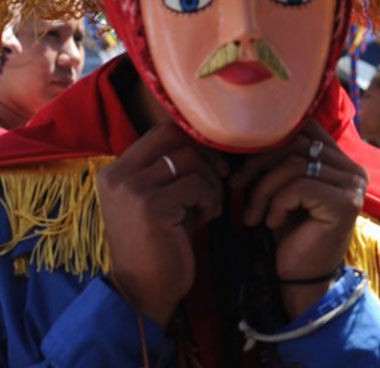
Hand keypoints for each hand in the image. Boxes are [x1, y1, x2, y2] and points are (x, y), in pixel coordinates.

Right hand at [97, 122, 226, 327]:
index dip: (193, 141)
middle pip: (174, 136)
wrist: (144, 290)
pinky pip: (197, 185)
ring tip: (210, 204)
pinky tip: (207, 218)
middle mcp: (118, 175)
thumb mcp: (160, 198)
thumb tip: (209, 139)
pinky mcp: (151, 206)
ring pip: (189, 159)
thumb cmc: (160, 242)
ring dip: (211, 181)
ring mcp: (132, 189)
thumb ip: (172, 169)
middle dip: (206, 153)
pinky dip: (211, 198)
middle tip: (220, 175)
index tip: (211, 161)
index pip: (161, 132)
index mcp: (116, 171)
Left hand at [230, 120, 366, 319]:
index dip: (270, 140)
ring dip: (263, 189)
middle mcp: (353, 169)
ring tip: (252, 214)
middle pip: (296, 143)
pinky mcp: (345, 203)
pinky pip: (299, 186)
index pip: (305, 128)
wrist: (300, 280)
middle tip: (237, 187)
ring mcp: (353, 185)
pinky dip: (276, 203)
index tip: (243, 164)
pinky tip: (271, 223)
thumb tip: (248, 130)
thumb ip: (281, 159)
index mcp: (341, 161)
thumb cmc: (288, 233)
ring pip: (294, 164)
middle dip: (258, 164)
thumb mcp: (283, 188)